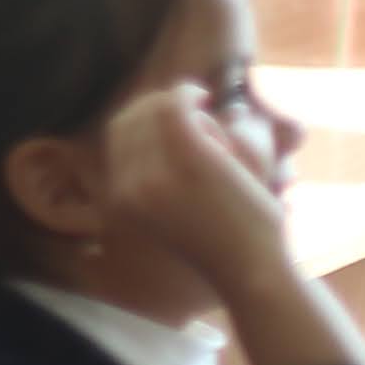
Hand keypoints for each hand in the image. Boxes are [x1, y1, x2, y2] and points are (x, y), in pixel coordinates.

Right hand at [92, 82, 294, 297]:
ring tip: (207, 119)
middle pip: (125, 121)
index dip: (138, 117)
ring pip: (152, 111)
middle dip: (154, 105)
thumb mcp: (168, 218)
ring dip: (179, 105)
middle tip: (187, 104)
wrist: (250, 271)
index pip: (113, 139)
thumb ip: (150, 185)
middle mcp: (126, 187)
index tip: (166, 112)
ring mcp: (154, 173)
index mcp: (117, 202)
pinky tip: (205, 95)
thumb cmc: (221, 246)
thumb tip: (151, 138)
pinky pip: (175, 106)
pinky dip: (188, 93)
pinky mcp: (188, 157)